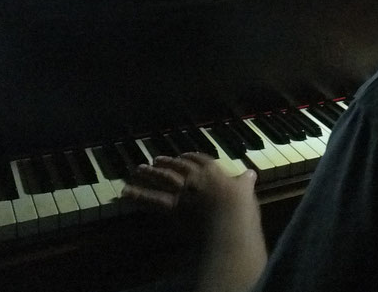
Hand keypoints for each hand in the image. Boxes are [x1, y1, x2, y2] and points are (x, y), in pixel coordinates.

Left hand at [124, 153, 267, 291]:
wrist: (229, 222)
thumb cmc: (241, 206)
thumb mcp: (246, 189)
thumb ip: (245, 180)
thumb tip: (251, 173)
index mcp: (211, 169)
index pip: (197, 159)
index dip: (189, 157)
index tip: (182, 156)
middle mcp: (193, 177)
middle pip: (176, 166)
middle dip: (165, 162)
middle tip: (154, 160)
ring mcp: (181, 191)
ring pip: (161, 178)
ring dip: (149, 173)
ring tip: (137, 169)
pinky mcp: (172, 207)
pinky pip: (152, 200)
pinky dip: (138, 195)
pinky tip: (126, 192)